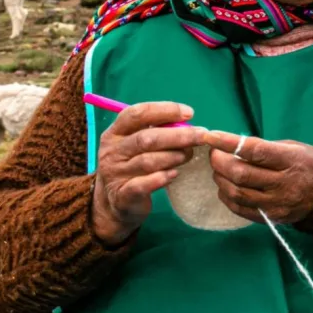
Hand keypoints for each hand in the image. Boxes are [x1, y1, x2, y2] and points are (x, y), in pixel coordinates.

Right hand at [92, 102, 204, 245]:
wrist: (115, 202)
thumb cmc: (133, 165)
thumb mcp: (137, 145)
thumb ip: (157, 132)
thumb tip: (187, 124)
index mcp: (115, 132)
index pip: (137, 113)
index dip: (164, 110)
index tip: (189, 113)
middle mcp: (112, 151)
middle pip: (146, 138)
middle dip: (177, 135)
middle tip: (200, 136)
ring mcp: (115, 174)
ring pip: (147, 161)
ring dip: (172, 156)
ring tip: (188, 156)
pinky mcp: (122, 195)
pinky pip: (142, 185)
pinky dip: (160, 179)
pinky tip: (174, 175)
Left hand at [203, 131, 312, 224]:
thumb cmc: (310, 163)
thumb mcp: (292, 147)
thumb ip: (264, 148)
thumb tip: (230, 147)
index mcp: (291, 160)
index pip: (255, 151)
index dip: (229, 143)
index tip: (210, 135)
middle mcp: (284, 184)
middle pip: (242, 175)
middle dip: (220, 162)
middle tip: (214, 153)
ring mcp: (277, 204)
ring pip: (237, 193)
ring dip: (220, 179)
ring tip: (219, 170)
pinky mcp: (271, 218)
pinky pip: (241, 209)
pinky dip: (227, 197)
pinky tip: (225, 186)